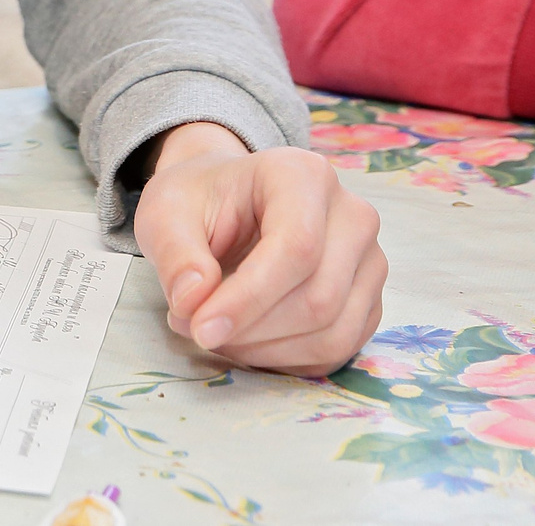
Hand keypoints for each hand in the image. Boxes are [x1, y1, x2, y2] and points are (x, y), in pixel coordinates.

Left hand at [132, 122, 385, 374]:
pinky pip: (338, 350)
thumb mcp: (165, 213)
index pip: (296, 248)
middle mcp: (352, 215)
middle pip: (319, 297)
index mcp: (303, 175)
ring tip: (217, 332)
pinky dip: (287, 360)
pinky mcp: (367, 300)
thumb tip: (194, 303)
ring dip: (267, 351)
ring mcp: (368, 260)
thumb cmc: (200, 202)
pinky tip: (247, 341)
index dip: (249, 298)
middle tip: (196, 327)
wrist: (227, 202)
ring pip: (333, 332)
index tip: (201, 328)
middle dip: (252, 329)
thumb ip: (176, 255)